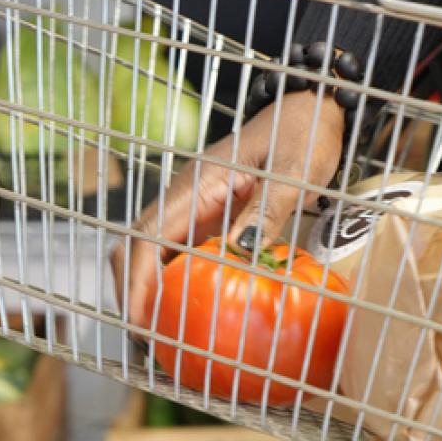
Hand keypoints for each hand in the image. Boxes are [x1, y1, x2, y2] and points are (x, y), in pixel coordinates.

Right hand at [109, 90, 343, 330]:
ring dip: (147, 283)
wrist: (309, 108)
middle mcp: (187, 192)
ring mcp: (195, 202)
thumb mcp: (294, 173)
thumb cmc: (304, 134)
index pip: (149, 233)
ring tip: (158, 327)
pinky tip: (186, 303)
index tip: (139, 316)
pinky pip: (179, 246)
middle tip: (145, 334)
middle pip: (137, 242)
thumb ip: (267, 210)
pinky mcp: (209, 211)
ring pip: (152, 245)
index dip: (138, 278)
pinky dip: (171, 275)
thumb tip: (240, 250)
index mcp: (198, 181)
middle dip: (132, 286)